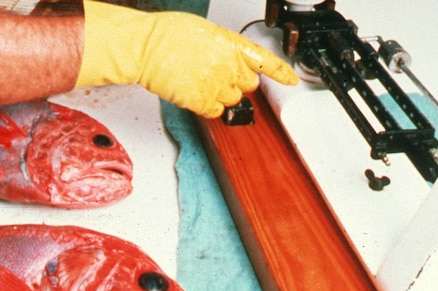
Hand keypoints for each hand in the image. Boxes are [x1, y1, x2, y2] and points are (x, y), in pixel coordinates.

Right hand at [75, 1, 297, 117]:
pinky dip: (207, 106)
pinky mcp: (203, 101)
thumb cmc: (167, 35)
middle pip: (248, 84)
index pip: (265, 61)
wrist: (147, 47)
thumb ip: (222, 49)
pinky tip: (194, 93)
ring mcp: (218, 85)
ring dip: (220, 95)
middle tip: (215, 75)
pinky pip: (216, 111)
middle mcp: (229, 65)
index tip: (291, 80)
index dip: (281, 72)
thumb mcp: (205, 33)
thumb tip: (225, 62)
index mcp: (232, 44)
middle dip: (236, 82)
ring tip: (198, 82)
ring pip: (232, 100)